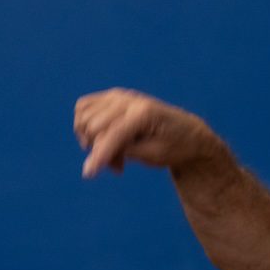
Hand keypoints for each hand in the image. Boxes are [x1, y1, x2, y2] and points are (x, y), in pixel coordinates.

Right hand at [74, 89, 224, 177]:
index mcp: (143, 113)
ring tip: (116, 154)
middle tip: (120, 166)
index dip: (98, 156)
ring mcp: (118, 95)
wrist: (187, 133)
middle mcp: (128, 100)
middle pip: (93, 127)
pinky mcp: (112, 97)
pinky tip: (104, 140)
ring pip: (83, 117)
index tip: (88, 174)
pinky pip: (83, 108)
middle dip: (100, 151)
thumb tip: (93, 154)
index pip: (112, 135)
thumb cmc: (174, 147)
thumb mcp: (152, 155)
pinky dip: (87, 127)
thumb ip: (122, 151)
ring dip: (92, 140)